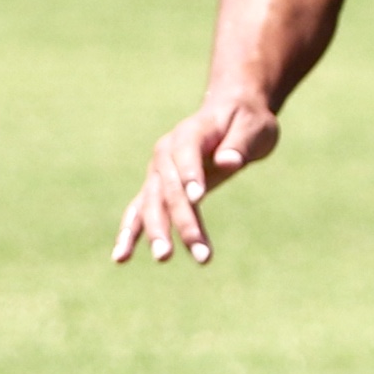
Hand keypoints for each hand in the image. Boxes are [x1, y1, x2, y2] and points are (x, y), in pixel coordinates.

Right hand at [111, 86, 281, 265]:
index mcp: (190, 132)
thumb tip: (229, 162)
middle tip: (197, 248)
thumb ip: (239, 145)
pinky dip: (130, 234)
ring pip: (152, 204)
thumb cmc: (245, 122)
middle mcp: (166, 152)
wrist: (227, 116)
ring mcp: (158, 172)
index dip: (190, 174)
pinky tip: (120, 258)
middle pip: (168, 187)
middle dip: (179, 218)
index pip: (186, 153)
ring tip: (163, 258)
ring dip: (157, 231)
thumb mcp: (253, 128)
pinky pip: (140, 212)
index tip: (197, 198)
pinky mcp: (157, 189)